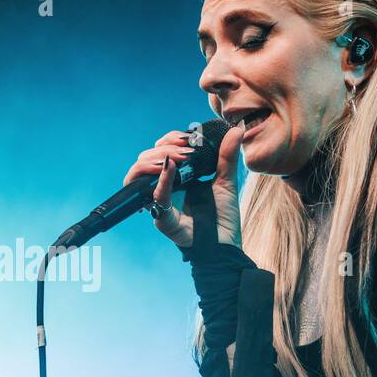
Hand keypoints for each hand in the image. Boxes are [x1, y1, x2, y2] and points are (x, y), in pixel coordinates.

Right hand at [121, 123, 245, 250]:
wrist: (226, 245)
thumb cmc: (222, 218)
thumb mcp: (226, 181)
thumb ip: (226, 156)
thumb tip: (235, 130)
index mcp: (175, 178)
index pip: (160, 150)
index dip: (169, 139)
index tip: (188, 137)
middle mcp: (163, 188)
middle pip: (146, 158)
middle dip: (164, 147)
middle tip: (185, 148)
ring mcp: (159, 203)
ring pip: (140, 175)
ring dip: (155, 159)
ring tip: (175, 156)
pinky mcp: (162, 219)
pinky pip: (156, 198)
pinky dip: (161, 181)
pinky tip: (170, 167)